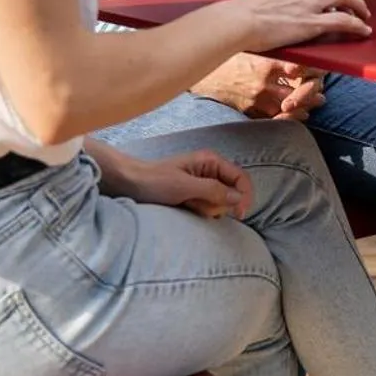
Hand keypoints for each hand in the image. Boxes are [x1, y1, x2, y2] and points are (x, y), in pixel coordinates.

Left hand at [105, 150, 252, 219]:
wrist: (130, 183)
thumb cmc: (155, 181)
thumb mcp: (185, 187)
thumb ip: (213, 191)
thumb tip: (239, 198)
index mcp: (211, 161)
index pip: (241, 177)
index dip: (245, 196)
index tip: (239, 215)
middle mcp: (210, 169)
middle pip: (233, 190)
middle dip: (223, 203)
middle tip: (205, 210)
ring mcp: (202, 181)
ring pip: (221, 199)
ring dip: (211, 208)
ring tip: (192, 207)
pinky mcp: (194, 192)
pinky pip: (209, 204)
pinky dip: (203, 209)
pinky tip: (189, 209)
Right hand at [194, 53, 328, 119]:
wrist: (201, 71)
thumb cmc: (227, 53)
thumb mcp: (252, 46)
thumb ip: (274, 49)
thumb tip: (298, 54)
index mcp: (266, 64)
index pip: (301, 69)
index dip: (314, 70)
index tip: (321, 69)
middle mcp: (264, 84)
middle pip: (300, 91)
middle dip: (313, 92)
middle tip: (321, 92)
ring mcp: (256, 99)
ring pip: (290, 107)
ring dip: (305, 106)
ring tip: (315, 103)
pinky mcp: (249, 110)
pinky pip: (274, 118)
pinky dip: (289, 117)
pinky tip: (298, 115)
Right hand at [222, 0, 370, 53]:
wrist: (237, 22)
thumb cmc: (239, 13)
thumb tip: (272, 7)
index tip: (326, 2)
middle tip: (355, 5)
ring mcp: (309, 3)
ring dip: (358, 5)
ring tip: (364, 15)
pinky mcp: (313, 22)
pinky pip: (343, 20)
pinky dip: (356, 24)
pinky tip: (363, 30)